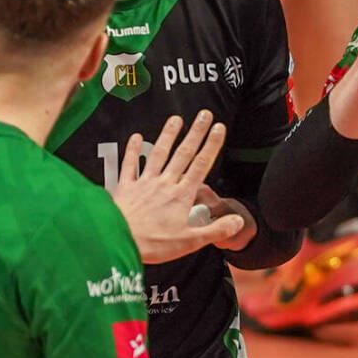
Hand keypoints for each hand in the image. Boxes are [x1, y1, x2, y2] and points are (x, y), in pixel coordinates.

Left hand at [112, 111, 246, 263]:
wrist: (118, 241)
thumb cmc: (153, 243)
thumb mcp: (190, 242)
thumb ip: (216, 230)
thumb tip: (239, 221)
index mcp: (181, 195)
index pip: (201, 165)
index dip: (211, 145)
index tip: (219, 127)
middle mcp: (164, 184)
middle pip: (183, 154)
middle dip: (195, 132)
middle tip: (204, 114)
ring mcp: (144, 183)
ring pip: (158, 154)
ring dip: (168, 135)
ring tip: (176, 118)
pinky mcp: (126, 188)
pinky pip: (129, 165)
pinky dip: (132, 150)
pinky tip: (135, 136)